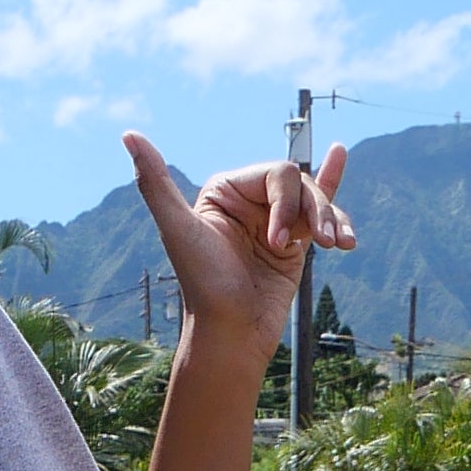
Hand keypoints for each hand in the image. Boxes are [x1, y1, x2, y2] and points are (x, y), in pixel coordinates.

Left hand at [126, 132, 352, 356]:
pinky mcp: (293, 245)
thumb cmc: (203, 286)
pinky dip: (334, 201)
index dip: (287, 202)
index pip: (276, 173)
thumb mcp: (179, 230)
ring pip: (316, 201)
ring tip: (342, 244)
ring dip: (333, 218)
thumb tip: (128, 134)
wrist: (231, 335)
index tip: (277, 240)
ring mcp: (272, 223)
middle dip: (316, 211)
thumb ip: (155, 183)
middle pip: (301, 185)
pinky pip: (320, 214)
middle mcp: (248, 202)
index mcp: (224, 192)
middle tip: (322, 243)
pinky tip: (338, 156)